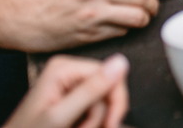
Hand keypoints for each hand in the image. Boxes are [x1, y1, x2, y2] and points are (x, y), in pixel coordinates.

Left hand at [3, 53, 128, 127]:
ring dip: (94, 122)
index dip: (115, 101)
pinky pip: (92, 106)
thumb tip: (121, 62)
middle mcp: (67, 70)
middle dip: (101, 114)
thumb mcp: (61, 117)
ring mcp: (68, 82)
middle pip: (106, 87)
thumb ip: (90, 90)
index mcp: (64, 68)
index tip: (111, 125)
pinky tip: (77, 127)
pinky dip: (89, 122)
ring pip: (101, 100)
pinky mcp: (69, 96)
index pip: (110, 73)